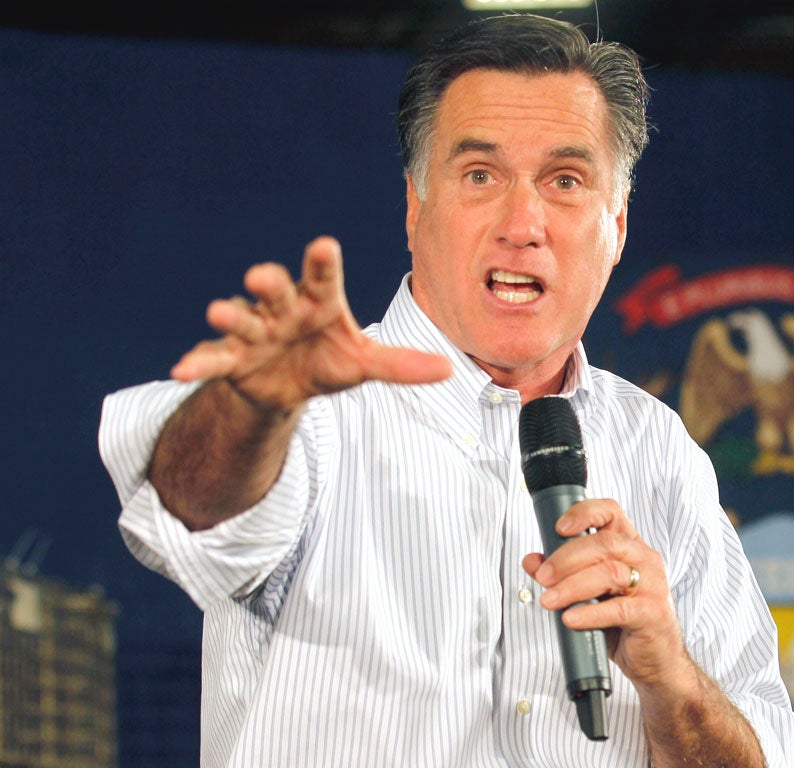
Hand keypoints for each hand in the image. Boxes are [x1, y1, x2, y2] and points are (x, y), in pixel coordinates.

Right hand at [171, 236, 451, 409]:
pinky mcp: (232, 358)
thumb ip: (400, 366)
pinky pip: (214, 359)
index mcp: (319, 302)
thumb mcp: (364, 364)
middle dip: (268, 282)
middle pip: (275, 289)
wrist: (288, 386)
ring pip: (242, 317)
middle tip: (261, 276)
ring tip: (219, 311)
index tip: (324, 245)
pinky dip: (198, 363)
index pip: (324, 277)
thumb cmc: (328, 360)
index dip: (322, 262)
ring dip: (231, 314)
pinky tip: (180, 369)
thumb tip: (450, 368)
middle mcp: (284, 308)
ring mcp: (255, 331)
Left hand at [522, 498, 686, 688]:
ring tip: (549, 600)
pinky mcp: (653, 614)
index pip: (611, 512)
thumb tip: (531, 561)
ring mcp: (652, 585)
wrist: (657, 660)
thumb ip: (563, 574)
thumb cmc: (625, 622)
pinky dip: (589, 613)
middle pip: (604, 543)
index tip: (558, 528)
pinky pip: (618, 609)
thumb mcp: (590, 593)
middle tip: (543, 576)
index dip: (584, 513)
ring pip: (609, 572)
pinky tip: (571, 618)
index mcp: (630, 546)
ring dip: (572, 586)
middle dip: (566, 558)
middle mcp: (645, 559)